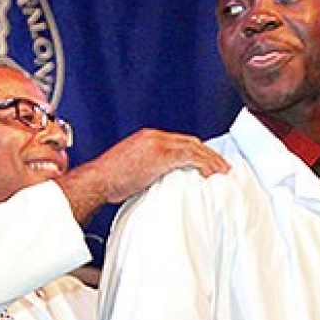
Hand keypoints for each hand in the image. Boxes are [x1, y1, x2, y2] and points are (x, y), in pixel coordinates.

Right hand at [85, 128, 229, 203]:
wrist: (97, 181)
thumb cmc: (109, 182)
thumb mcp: (131, 172)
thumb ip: (148, 171)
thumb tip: (158, 183)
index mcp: (147, 138)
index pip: (179, 142)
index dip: (196, 152)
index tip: (206, 163)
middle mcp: (154, 137)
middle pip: (190, 141)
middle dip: (207, 154)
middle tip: (220, 167)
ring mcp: (158, 144)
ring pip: (194, 147)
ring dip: (210, 160)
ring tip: (222, 172)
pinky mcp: (161, 155)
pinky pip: (190, 156)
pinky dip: (204, 164)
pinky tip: (211, 174)